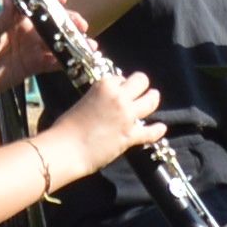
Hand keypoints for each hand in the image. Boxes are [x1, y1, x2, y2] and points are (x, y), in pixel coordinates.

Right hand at [39, 63, 167, 180]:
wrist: (65, 149)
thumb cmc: (66, 127)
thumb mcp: (83, 102)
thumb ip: (100, 98)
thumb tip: (109, 101)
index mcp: (104, 85)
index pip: (121, 77)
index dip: (122, 85)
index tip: (120, 91)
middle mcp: (119, 96)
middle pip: (141, 81)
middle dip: (142, 86)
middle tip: (141, 92)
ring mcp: (127, 115)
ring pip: (151, 100)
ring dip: (152, 100)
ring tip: (152, 100)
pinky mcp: (130, 135)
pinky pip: (151, 131)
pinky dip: (157, 130)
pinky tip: (161, 128)